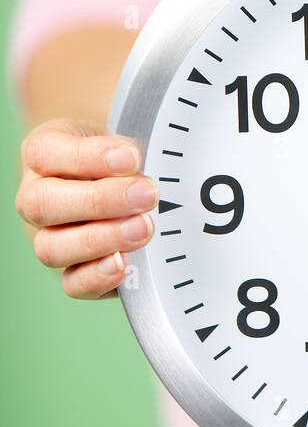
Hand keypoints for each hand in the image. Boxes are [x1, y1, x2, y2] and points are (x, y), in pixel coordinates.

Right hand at [15, 117, 158, 297]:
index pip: (45, 153)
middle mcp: (36, 198)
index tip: (131, 158)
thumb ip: (128, 154)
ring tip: (142, 229)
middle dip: (99, 201)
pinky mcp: (72, 271)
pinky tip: (124, 265)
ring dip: (100, 240)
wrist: (122, 184)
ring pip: (50, 248)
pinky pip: (71, 284)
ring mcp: (49, 237)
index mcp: (43, 155)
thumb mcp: (120, 142)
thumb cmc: (119, 159)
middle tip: (146, 195)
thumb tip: (151, 172)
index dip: (88, 157)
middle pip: (42, 204)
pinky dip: (96, 277)